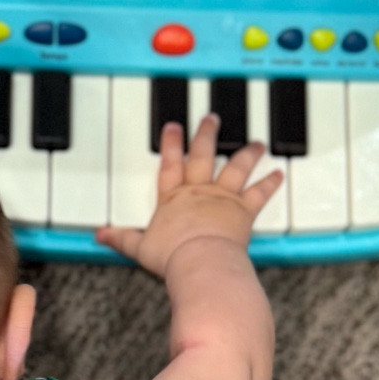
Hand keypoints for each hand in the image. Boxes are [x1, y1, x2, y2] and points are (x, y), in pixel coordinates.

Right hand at [95, 114, 283, 276]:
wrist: (199, 261)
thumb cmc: (172, 256)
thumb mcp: (139, 248)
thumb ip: (121, 238)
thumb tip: (100, 236)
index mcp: (173, 198)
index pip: (170, 164)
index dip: (170, 144)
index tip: (173, 127)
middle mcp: (199, 191)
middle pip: (203, 156)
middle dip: (207, 134)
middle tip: (212, 118)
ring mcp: (223, 198)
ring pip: (236, 168)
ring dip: (246, 153)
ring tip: (256, 142)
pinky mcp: (243, 209)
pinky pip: (259, 193)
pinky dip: (270, 183)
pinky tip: (278, 173)